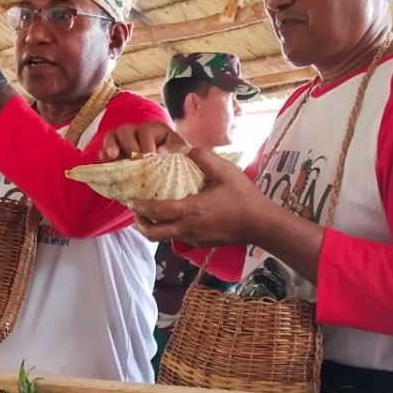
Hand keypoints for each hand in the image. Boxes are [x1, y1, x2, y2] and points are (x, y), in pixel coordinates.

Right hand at [100, 121, 187, 160]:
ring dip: (111, 146)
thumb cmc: (179, 166)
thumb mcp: (183, 157)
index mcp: (156, 130)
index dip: (146, 145)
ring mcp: (123, 143)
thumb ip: (180, 153)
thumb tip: (173, 152)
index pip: (147, 131)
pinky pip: (104, 151)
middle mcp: (137, 133)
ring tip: (111, 156)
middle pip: (127, 131)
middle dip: (129, 145)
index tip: (150, 158)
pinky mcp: (115, 156)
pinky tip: (102, 162)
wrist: (171, 182)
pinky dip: (102, 156)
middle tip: (134, 161)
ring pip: (113, 136)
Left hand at [129, 147, 271, 246]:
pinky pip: (178, 238)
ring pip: (165, 238)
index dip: (140, 206)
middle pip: (154, 233)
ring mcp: (194, 239)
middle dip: (141, 222)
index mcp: (190, 210)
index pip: (156, 211)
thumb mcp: (224, 170)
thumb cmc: (243, 196)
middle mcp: (188, 228)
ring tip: (151, 214)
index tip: (131, 199)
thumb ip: (201, 157)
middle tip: (136, 211)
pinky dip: (170, 230)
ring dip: (154, 227)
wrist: (261, 224)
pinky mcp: (201, 243)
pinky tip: (175, 217)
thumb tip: (182, 149)